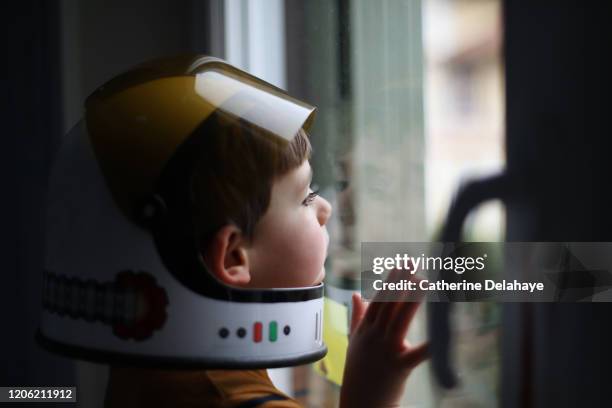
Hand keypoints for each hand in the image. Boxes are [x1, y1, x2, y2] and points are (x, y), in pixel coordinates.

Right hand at [339, 269, 428, 407]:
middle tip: (413, 265)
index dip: (390, 281)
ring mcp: (385, 351)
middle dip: (401, 283)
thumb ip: (357, 317)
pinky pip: (416, 354)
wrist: (360, 404)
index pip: (379, 300)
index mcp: (365, 329)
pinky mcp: (398, 367)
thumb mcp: (355, 342)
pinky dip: (429, 345)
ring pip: (399, 320)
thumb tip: (356, 294)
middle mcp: (374, 337)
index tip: (400, 265)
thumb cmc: (359, 373)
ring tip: (423, 281)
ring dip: (411, 299)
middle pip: (388, 305)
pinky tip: (441, 335)